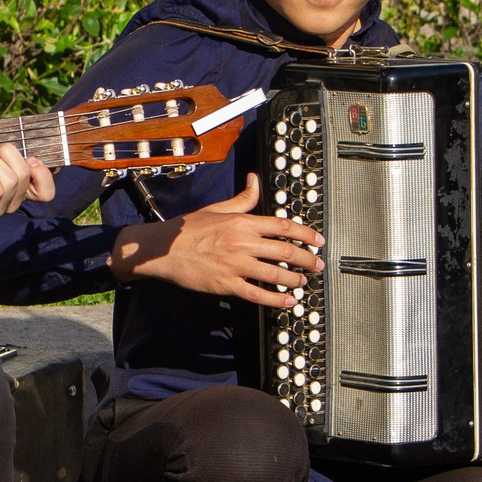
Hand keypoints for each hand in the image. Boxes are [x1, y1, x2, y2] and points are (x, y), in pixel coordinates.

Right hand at [109, 175, 323, 306]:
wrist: (162, 250)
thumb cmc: (188, 230)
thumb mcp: (217, 208)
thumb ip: (242, 198)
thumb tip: (256, 180)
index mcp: (242, 222)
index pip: (283, 226)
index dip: (306, 234)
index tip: (318, 241)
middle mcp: (243, 243)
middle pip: (286, 251)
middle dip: (307, 259)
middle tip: (318, 264)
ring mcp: (235, 265)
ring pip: (276, 274)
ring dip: (295, 279)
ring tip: (303, 281)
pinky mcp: (226, 285)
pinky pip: (258, 294)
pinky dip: (277, 300)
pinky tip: (288, 301)